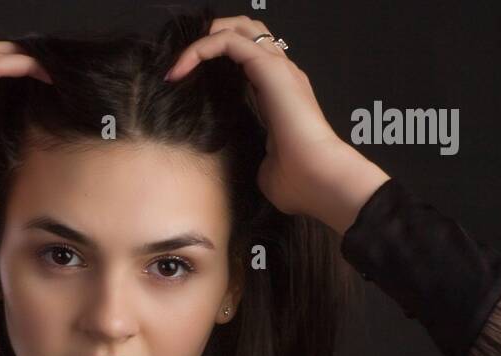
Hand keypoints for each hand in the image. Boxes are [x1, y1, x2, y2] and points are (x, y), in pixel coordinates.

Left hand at [164, 15, 389, 232]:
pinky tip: (181, 68)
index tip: (187, 87)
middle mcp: (281, 74)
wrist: (319, 179)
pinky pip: (228, 41)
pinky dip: (201, 48)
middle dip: (214, 37)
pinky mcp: (269, 68)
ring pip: (240, 28)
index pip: (250, 61)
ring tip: (181, 62)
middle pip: (248, 32)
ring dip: (206, 37)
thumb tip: (251, 164)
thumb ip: (256, 156)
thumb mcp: (266, 169)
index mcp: (281, 95)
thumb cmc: (299, 182)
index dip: (220, 64)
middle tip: (186, 64)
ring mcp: (278, 67)